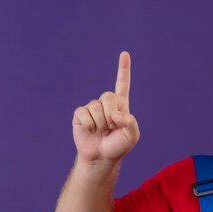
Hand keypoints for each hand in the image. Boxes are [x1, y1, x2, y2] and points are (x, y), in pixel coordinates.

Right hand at [72, 51, 139, 165]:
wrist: (102, 157)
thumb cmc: (118, 146)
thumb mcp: (132, 136)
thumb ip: (130, 123)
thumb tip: (115, 114)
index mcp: (121, 104)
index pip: (123, 83)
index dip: (123, 69)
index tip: (124, 54)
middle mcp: (106, 103)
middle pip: (108, 96)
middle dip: (111, 114)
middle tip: (111, 128)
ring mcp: (92, 108)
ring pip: (96, 107)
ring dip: (101, 123)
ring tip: (101, 132)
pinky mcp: (80, 114)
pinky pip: (84, 114)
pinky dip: (89, 125)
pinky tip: (91, 131)